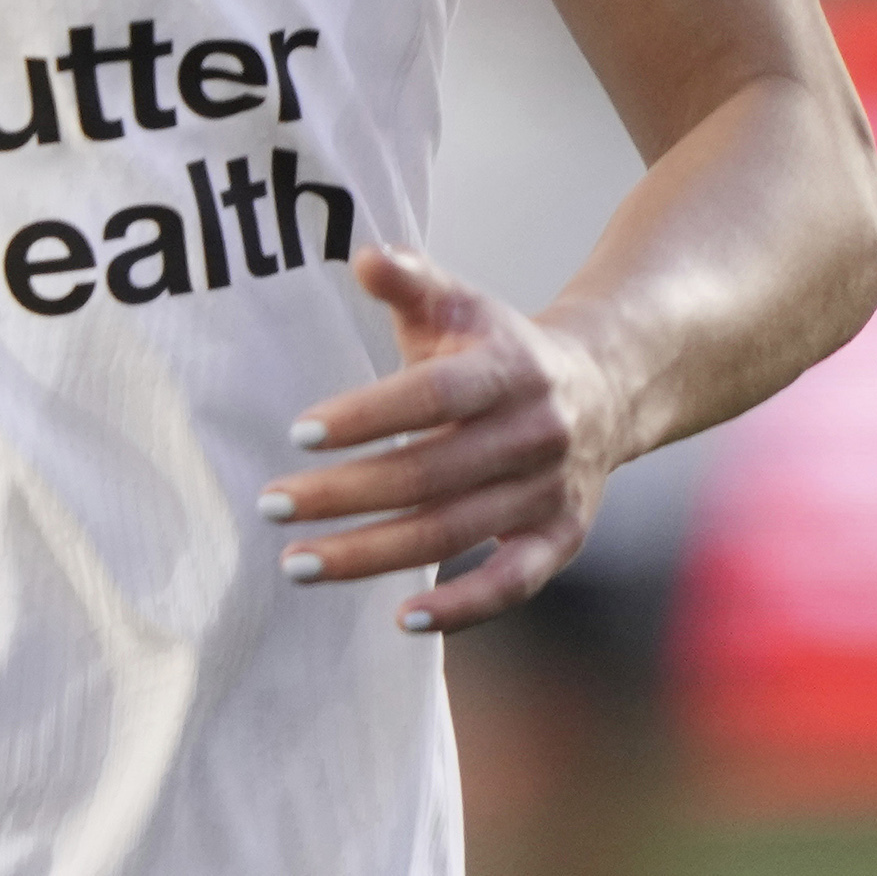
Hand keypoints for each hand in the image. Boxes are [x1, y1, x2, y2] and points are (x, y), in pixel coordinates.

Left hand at [260, 246, 622, 635]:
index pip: (433, 396)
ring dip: (372, 555)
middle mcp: (534, 433)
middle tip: (272, 505)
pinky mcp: (560, 540)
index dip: (368, 414)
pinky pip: (511, 584)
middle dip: (345, 495)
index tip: (299, 432)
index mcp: (509, 368)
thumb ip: (411, 279)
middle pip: (430, 474)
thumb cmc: (500, 348)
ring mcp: (549, 492)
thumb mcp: (461, 304)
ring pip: (454, 532)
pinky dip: (461, 608)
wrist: (604, 387)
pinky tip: (401, 619)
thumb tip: (365, 257)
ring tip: (297, 562)